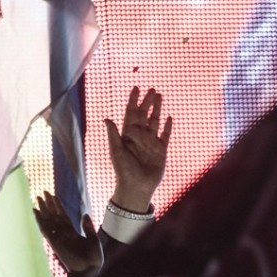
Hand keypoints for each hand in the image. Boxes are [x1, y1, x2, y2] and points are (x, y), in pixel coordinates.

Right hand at [34, 191, 102, 274]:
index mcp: (73, 232)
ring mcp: (58, 237)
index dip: (58, 205)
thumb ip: (88, 228)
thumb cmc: (93, 258)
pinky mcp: (54, 242)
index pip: (63, 215)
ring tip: (37, 198)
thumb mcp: (94, 241)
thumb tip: (85, 214)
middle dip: (48, 204)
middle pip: (54, 215)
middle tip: (42, 192)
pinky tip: (35, 212)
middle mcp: (64, 233)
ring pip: (48, 220)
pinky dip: (40, 220)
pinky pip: (45, 229)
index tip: (53, 195)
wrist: (89, 272)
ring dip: (43, 209)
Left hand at [105, 87, 172, 213]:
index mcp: (128, 134)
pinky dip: (167, 127)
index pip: (131, 113)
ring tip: (160, 97)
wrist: (138, 187)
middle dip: (148, 102)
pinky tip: (169, 118)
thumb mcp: (117, 152)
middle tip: (152, 89)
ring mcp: (151, 143)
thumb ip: (114, 135)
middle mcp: (140, 136)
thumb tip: (107, 119)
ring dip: (157, 109)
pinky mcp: (161, 151)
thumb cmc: (124, 171)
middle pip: (144, 115)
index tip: (136, 88)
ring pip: (155, 122)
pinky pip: (165, 136)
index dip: (133, 101)